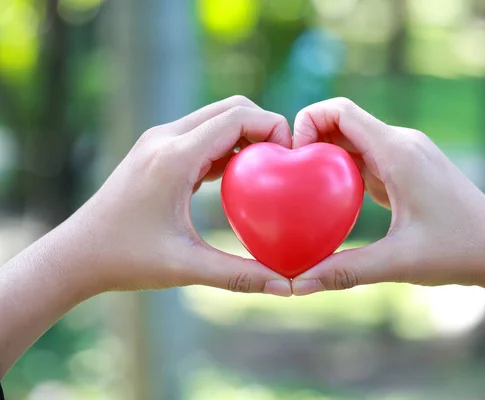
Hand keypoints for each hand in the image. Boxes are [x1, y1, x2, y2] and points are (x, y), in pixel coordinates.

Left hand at [59, 96, 292, 295]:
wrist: (76, 254)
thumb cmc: (125, 260)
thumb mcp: (185, 268)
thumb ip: (239, 275)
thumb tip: (286, 285)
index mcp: (174, 157)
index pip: (236, 117)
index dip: (273, 127)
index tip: (292, 158)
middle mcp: (165, 138)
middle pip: (230, 108)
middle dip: (264, 127)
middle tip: (284, 163)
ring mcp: (158, 141)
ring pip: (215, 118)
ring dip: (244, 136)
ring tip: (266, 171)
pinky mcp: (156, 151)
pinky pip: (201, 135)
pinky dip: (225, 147)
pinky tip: (237, 180)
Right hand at [291, 98, 484, 294]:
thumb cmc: (458, 251)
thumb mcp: (398, 262)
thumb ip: (345, 271)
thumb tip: (296, 284)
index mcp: (399, 152)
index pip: (341, 111)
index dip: (307, 122)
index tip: (292, 158)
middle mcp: (402, 144)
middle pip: (343, 122)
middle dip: (311, 140)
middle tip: (289, 177)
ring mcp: (407, 154)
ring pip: (354, 140)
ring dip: (327, 156)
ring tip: (303, 189)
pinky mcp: (410, 169)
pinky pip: (368, 158)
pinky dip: (345, 171)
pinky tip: (332, 201)